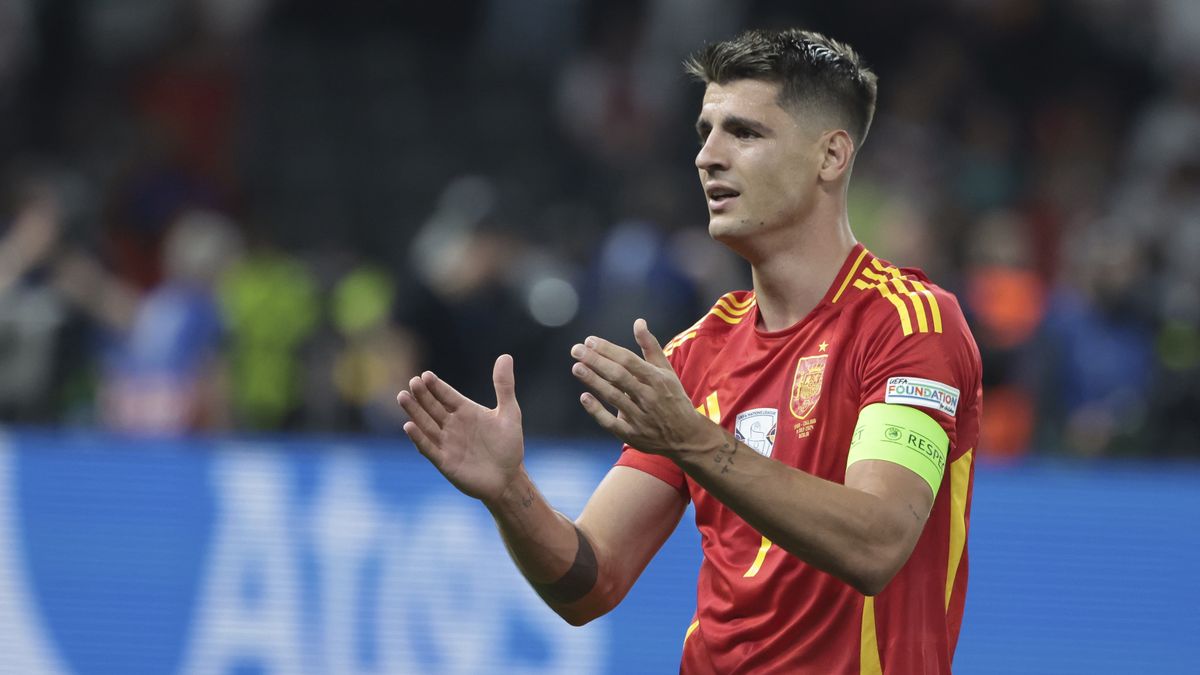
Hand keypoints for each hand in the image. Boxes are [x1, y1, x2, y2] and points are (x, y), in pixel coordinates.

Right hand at [397, 355, 524, 503]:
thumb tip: (505, 356)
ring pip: (426, 424)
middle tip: (412, 382)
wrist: (508, 478)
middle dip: (422, 395)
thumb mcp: (509, 413)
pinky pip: (428, 447)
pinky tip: (409, 426)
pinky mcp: (444, 461)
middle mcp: (452, 425)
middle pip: (432, 407)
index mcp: (465, 411)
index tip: (426, 375)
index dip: (436, 386)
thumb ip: (504, 386)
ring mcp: (446, 443)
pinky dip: (418, 438)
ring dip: (414, 412)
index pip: (446, 395)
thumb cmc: (509, 446)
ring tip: (403, 397)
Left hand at [571, 319, 719, 457]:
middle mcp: (649, 397)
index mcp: (657, 379)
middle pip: (619, 376)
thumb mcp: (666, 371)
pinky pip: (611, 423)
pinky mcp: (633, 434)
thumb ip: (650, 347)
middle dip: (596, 361)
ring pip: (614, 397)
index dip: (608, 350)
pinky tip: (584, 397)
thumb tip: (638, 322)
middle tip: (576, 350)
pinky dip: (597, 411)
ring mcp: (640, 417)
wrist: (686, 436)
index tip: (589, 341)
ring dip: (594, 381)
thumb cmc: (673, 398)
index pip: (629, 360)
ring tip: (577, 367)